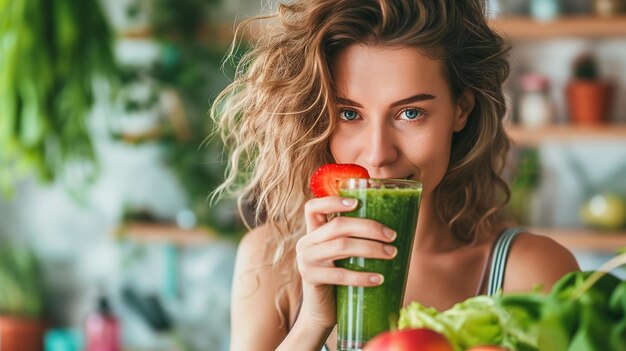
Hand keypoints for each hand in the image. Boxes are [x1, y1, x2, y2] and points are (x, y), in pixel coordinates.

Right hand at [295, 196, 397, 328]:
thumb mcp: (341, 255)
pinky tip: (379, 278)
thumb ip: (352, 239)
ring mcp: (306, 260)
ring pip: (342, 246)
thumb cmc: (339, 278)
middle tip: (391, 235)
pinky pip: (340, 275)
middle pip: (338, 225)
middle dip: (369, 227)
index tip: (357, 202)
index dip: (332, 201)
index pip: (313, 207)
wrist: (322, 310)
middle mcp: (306, 242)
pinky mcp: (311, 278)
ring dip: (371, 248)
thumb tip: (390, 229)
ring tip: (391, 253)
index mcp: (313, 232)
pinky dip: (363, 276)